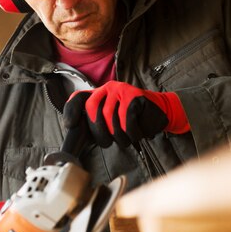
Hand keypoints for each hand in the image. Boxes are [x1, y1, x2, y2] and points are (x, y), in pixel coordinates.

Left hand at [64, 81, 189, 147]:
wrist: (160, 112)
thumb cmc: (135, 119)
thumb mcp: (113, 119)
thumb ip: (97, 121)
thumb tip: (77, 132)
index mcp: (100, 93)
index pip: (79, 98)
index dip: (71, 111)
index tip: (70, 125)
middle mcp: (108, 88)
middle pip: (94, 112)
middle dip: (100, 133)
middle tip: (108, 142)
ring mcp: (121, 90)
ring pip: (112, 120)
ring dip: (120, 136)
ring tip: (128, 138)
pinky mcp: (134, 96)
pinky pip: (127, 122)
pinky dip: (133, 133)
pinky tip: (138, 133)